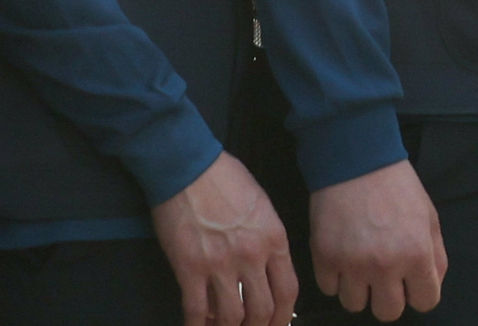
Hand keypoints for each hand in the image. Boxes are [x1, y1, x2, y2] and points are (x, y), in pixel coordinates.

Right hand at [153, 151, 295, 321]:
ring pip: (231, 315)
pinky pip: (195, 309)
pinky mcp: (190, 267)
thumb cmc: (225, 179)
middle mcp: (251, 255)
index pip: (288, 290)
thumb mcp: (262, 206)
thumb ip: (267, 239)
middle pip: (262, 310)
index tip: (278, 325)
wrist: (189, 166)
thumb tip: (264, 271)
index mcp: (273, 239)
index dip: (284, 317)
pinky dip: (196, 325)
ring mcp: (220, 264)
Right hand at [310, 161, 444, 318]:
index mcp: (417, 254)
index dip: (420, 293)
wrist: (356, 160)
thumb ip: (436, 255)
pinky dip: (335, 277)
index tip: (412, 282)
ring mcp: (352, 265)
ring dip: (359, 288)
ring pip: (355, 305)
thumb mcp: (429, 216)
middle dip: (389, 297)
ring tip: (360, 263)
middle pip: (388, 313)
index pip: (425, 302)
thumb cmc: (397, 186)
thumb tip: (432, 284)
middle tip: (385, 276)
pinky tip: (342, 255)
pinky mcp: (324, 259)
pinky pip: (328, 289)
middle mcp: (385, 266)